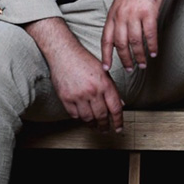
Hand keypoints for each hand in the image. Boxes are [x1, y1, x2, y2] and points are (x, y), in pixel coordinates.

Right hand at [25, 17, 123, 132]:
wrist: (64, 53)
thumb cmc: (83, 60)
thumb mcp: (103, 72)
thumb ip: (112, 89)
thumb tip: (119, 104)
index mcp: (104, 84)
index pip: (115, 108)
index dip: (118, 121)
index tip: (118, 128)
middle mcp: (92, 90)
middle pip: (102, 116)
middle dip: (105, 126)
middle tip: (105, 129)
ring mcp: (78, 95)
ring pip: (88, 118)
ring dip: (92, 124)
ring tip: (94, 125)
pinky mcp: (66, 98)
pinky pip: (74, 115)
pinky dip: (79, 117)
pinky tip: (82, 116)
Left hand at [101, 0, 165, 72]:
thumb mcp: (120, 4)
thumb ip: (117, 20)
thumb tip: (116, 39)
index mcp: (112, 14)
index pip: (106, 39)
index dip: (105, 55)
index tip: (106, 68)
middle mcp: (121, 15)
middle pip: (121, 44)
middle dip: (125, 59)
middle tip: (130, 69)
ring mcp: (135, 14)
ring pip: (135, 42)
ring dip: (139, 56)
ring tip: (143, 64)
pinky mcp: (149, 12)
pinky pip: (150, 34)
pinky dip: (152, 46)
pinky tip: (154, 53)